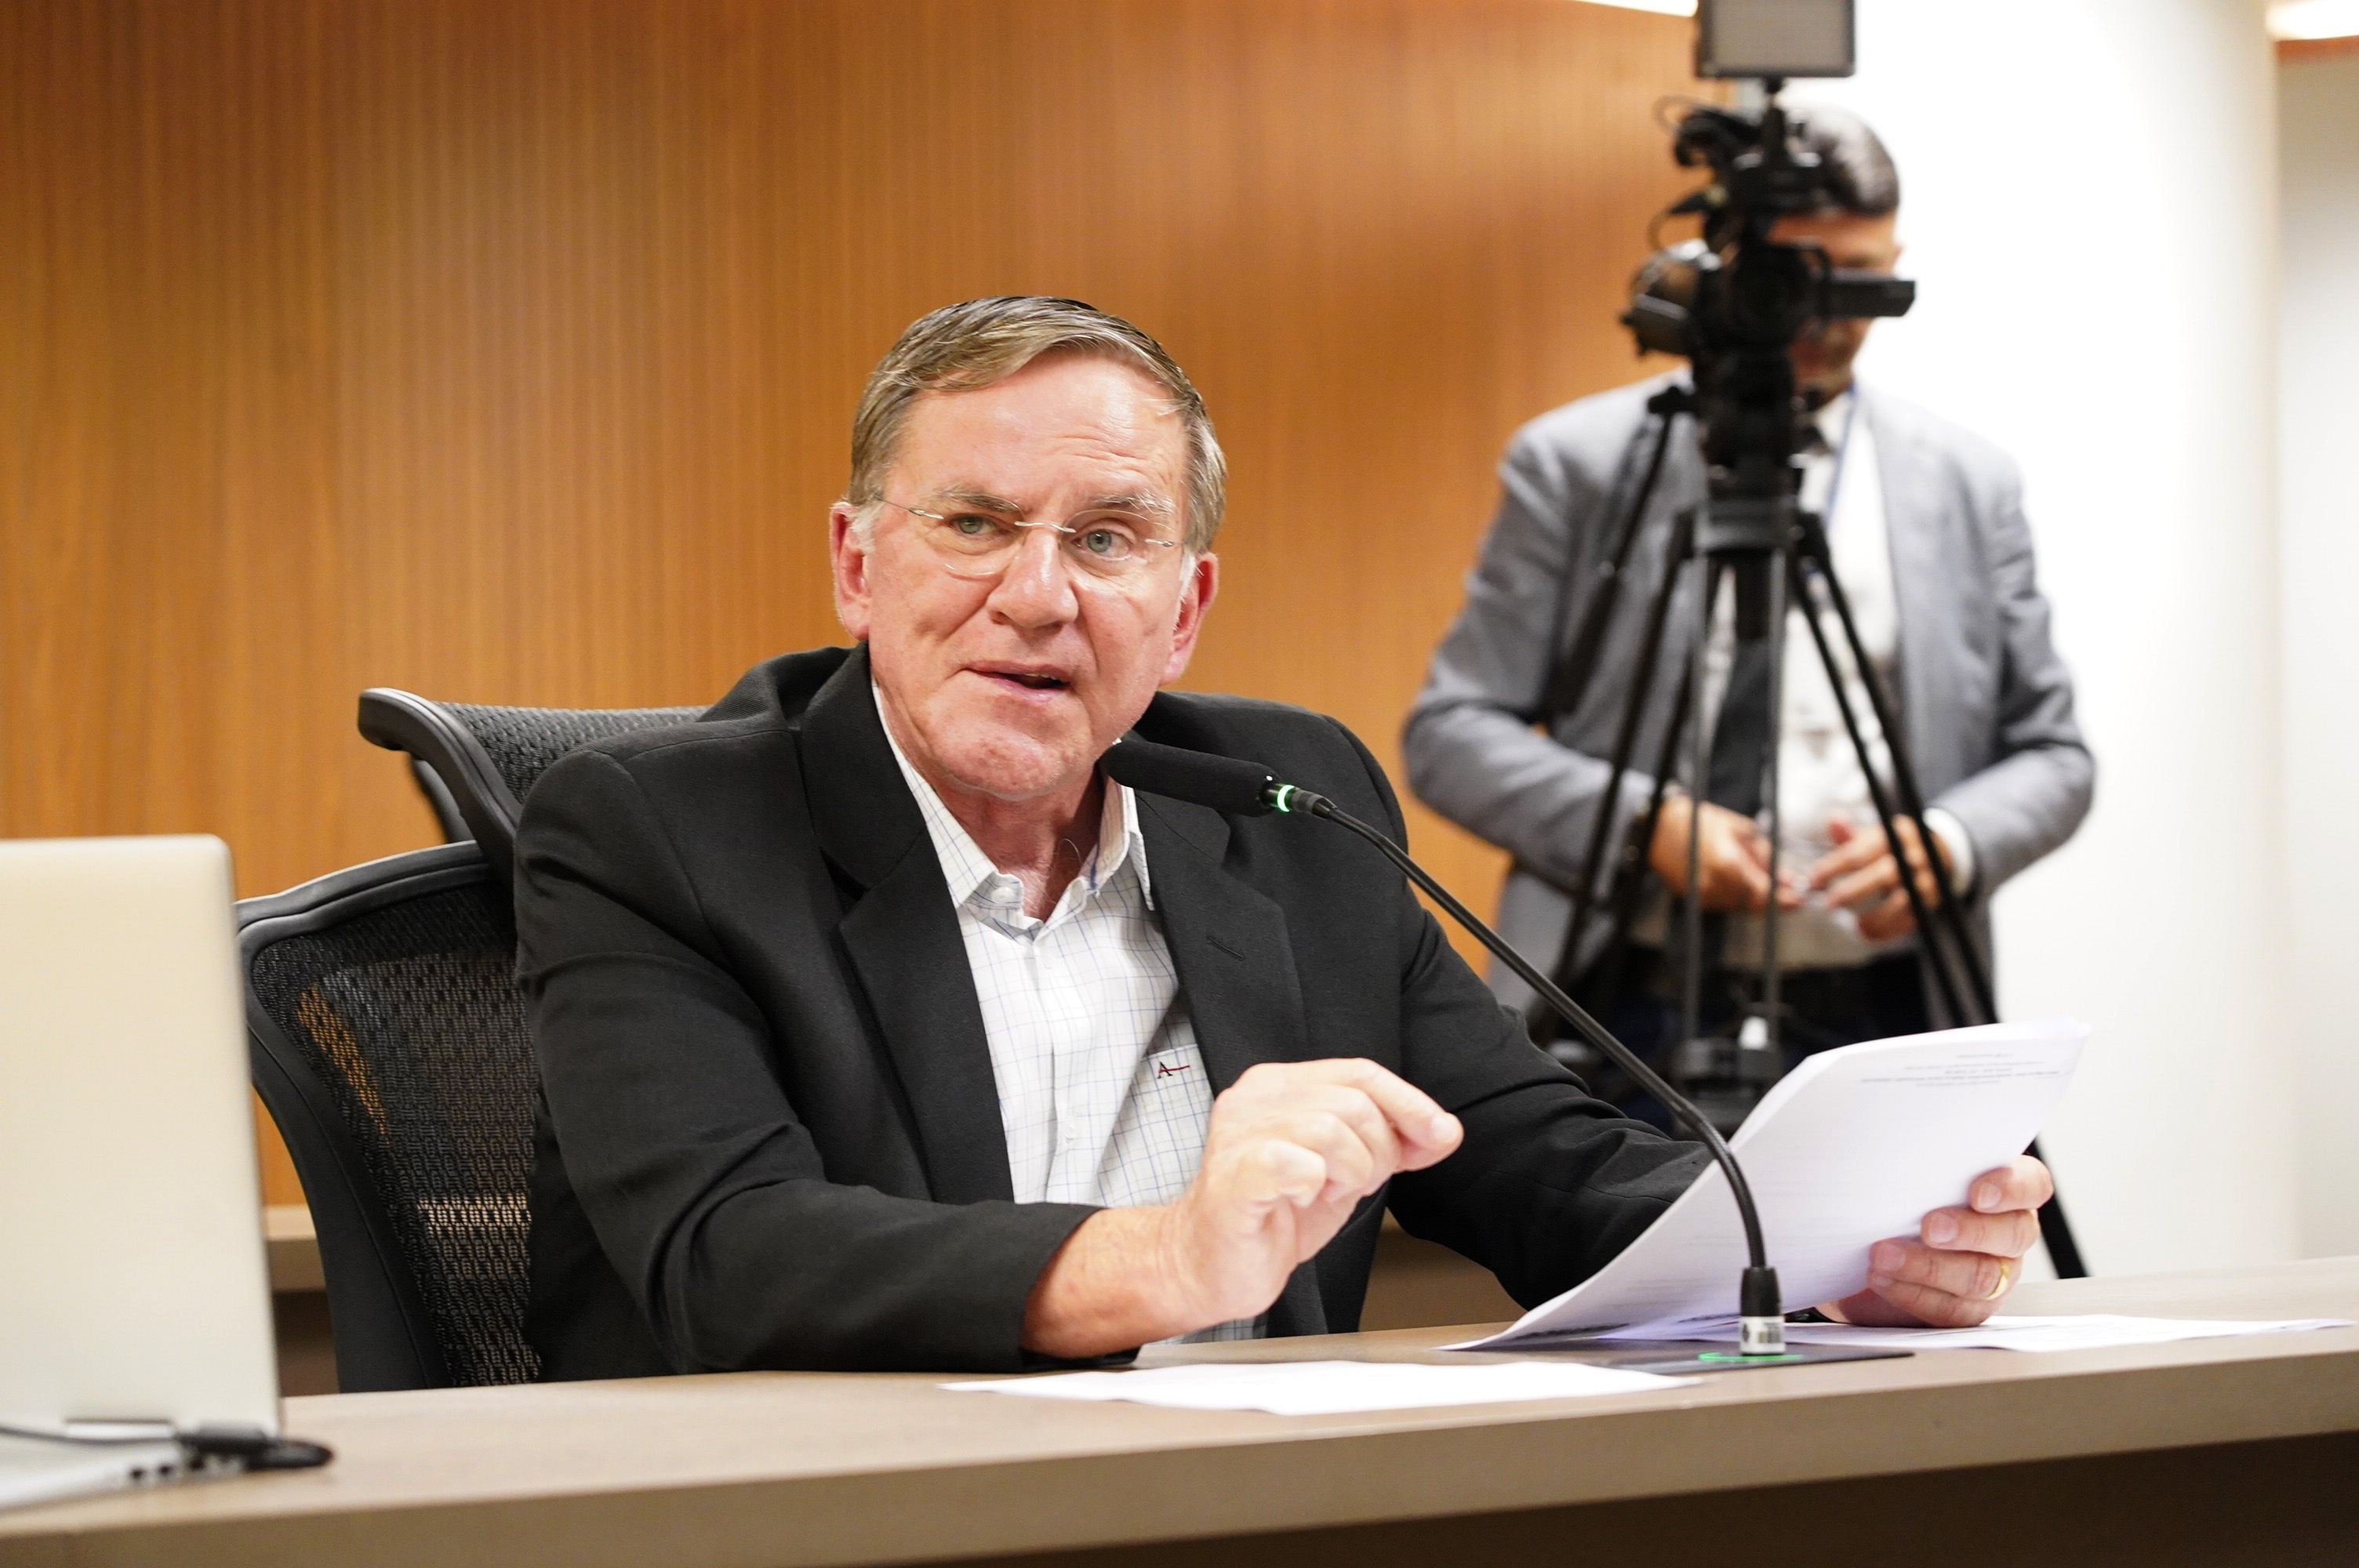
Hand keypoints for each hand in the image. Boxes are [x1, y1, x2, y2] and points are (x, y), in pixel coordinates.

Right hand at [1021, 1059, 1462, 1356]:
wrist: (1209, 1265)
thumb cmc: (1271, 1215)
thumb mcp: (1343, 1171)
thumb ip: (1388, 1144)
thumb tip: (1444, 1131)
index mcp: (1279, 1086)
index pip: (1361, 1072)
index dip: (1410, 1103)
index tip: (1440, 1135)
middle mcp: (1255, 1099)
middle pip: (1354, 1101)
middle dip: (1378, 1151)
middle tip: (1355, 1184)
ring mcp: (1239, 1135)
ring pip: (1332, 1129)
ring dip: (1349, 1172)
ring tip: (1325, 1193)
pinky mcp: (1234, 1176)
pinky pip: (1297, 1165)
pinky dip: (1314, 1186)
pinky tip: (1299, 1200)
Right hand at [1649, 794, 1799, 913]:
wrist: (1661, 829)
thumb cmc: (1700, 822)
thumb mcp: (1740, 831)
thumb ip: (1765, 856)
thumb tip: (1786, 876)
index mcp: (1729, 865)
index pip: (1764, 894)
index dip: (1784, 900)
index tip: (1798, 899)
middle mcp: (1716, 885)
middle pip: (1754, 905)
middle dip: (1772, 899)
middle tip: (1787, 892)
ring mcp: (1704, 895)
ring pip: (1741, 906)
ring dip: (1754, 897)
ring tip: (1757, 876)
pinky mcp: (1696, 898)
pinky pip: (1725, 903)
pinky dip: (1736, 895)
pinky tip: (1737, 879)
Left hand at [1806, 814, 1951, 940]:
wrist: (1934, 850)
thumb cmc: (1888, 846)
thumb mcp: (1870, 835)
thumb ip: (1849, 834)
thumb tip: (1834, 820)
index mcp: (1891, 836)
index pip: (1859, 853)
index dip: (1833, 868)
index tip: (1812, 881)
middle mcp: (1912, 856)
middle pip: (1883, 875)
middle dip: (1853, 892)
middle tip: (1829, 905)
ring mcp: (1925, 878)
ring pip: (1903, 900)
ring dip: (1878, 917)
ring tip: (1856, 926)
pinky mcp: (1931, 898)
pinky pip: (1913, 917)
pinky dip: (1892, 928)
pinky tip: (1872, 934)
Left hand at [1824, 1156, 2052, 1326]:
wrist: (1864, 1248)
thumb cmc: (1893, 1200)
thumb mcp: (1906, 1173)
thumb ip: (1917, 1161)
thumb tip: (1890, 1138)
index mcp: (2004, 1190)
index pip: (2032, 1184)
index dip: (2011, 1189)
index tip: (1978, 1193)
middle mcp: (2007, 1233)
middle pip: (2012, 1235)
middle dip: (1969, 1231)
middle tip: (1929, 1227)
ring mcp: (1994, 1275)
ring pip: (1980, 1277)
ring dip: (1928, 1267)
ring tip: (1884, 1256)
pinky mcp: (1966, 1309)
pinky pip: (1950, 1309)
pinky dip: (1912, 1294)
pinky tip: (1883, 1278)